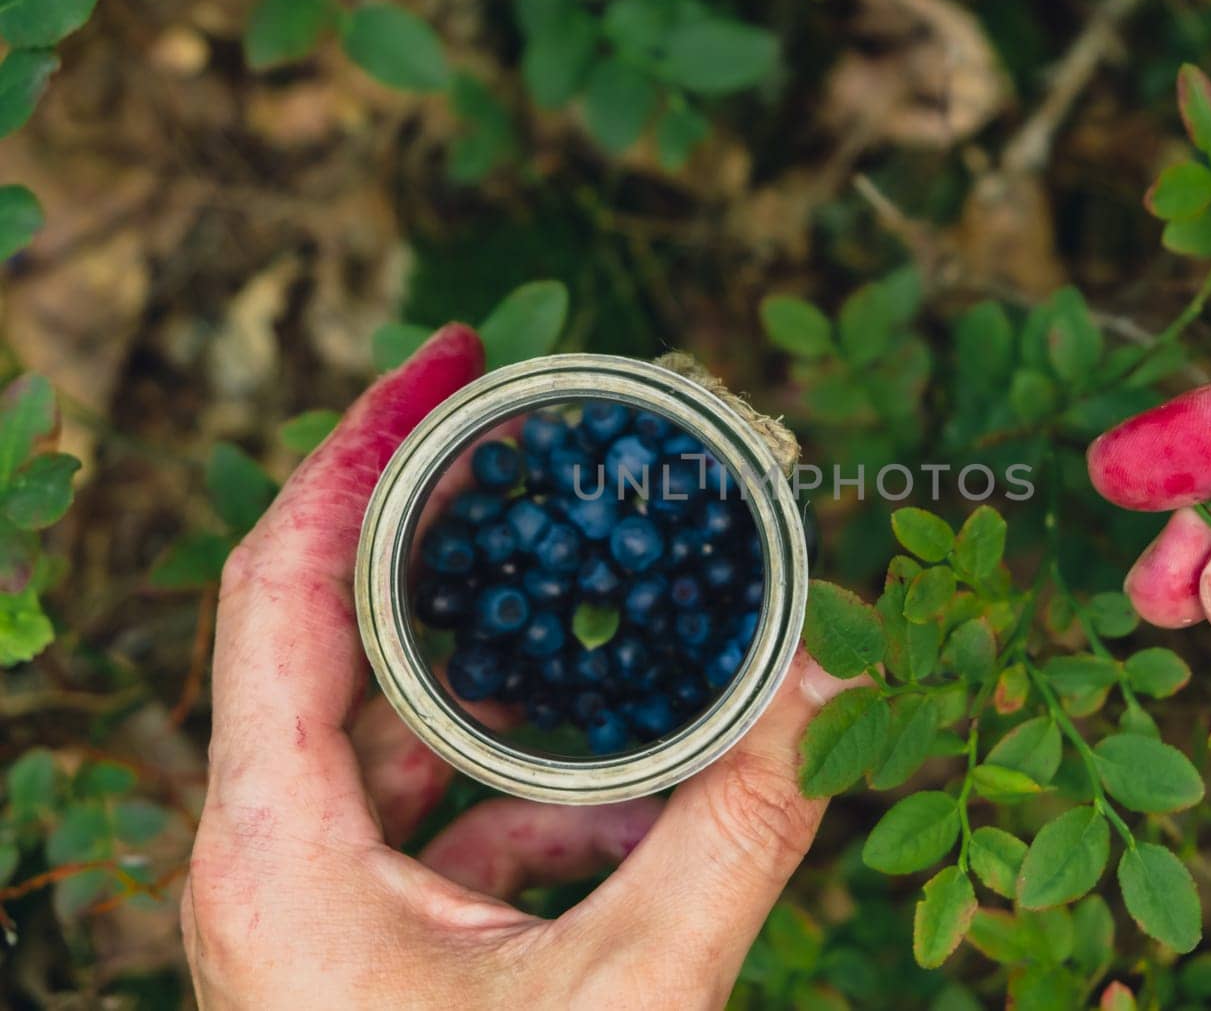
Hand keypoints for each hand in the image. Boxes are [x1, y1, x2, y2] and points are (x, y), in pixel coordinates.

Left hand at [181, 326, 849, 1009]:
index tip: (444, 360)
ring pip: (386, 726)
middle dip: (433, 527)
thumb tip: (847, 695)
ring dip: (491, 661)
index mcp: (276, 845)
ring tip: (593, 590)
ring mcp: (310, 897)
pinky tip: (622, 767)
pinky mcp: (361, 936)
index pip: (281, 586)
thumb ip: (744, 834)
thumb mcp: (636, 995)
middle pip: (325, 627)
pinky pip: (432, 813)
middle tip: (526, 434)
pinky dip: (521, 774)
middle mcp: (267, 851)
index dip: (353, 450)